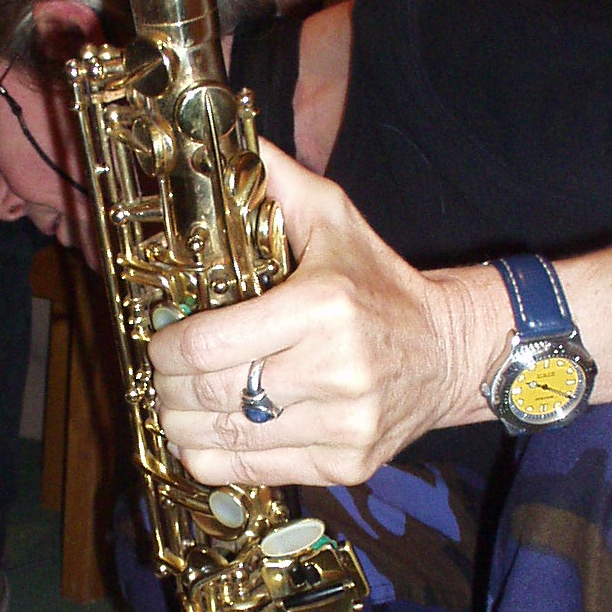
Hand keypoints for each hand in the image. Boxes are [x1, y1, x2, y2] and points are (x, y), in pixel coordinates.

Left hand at [149, 141, 497, 486]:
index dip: (166, 350)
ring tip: (176, 409)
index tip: (160, 343)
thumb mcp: (335, 219)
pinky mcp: (346, 465)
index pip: (207, 346)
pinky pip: (255, 472)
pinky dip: (215, 460)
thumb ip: (275, 180)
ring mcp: (343, 424)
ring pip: (226, 440)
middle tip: (162, 378)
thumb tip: (224, 138)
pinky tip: (204, 439)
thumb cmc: (379, 284)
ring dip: (183, 426)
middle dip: (168, 389)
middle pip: (211, 395)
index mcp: (322, 306)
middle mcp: (334, 370)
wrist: (451, 352)